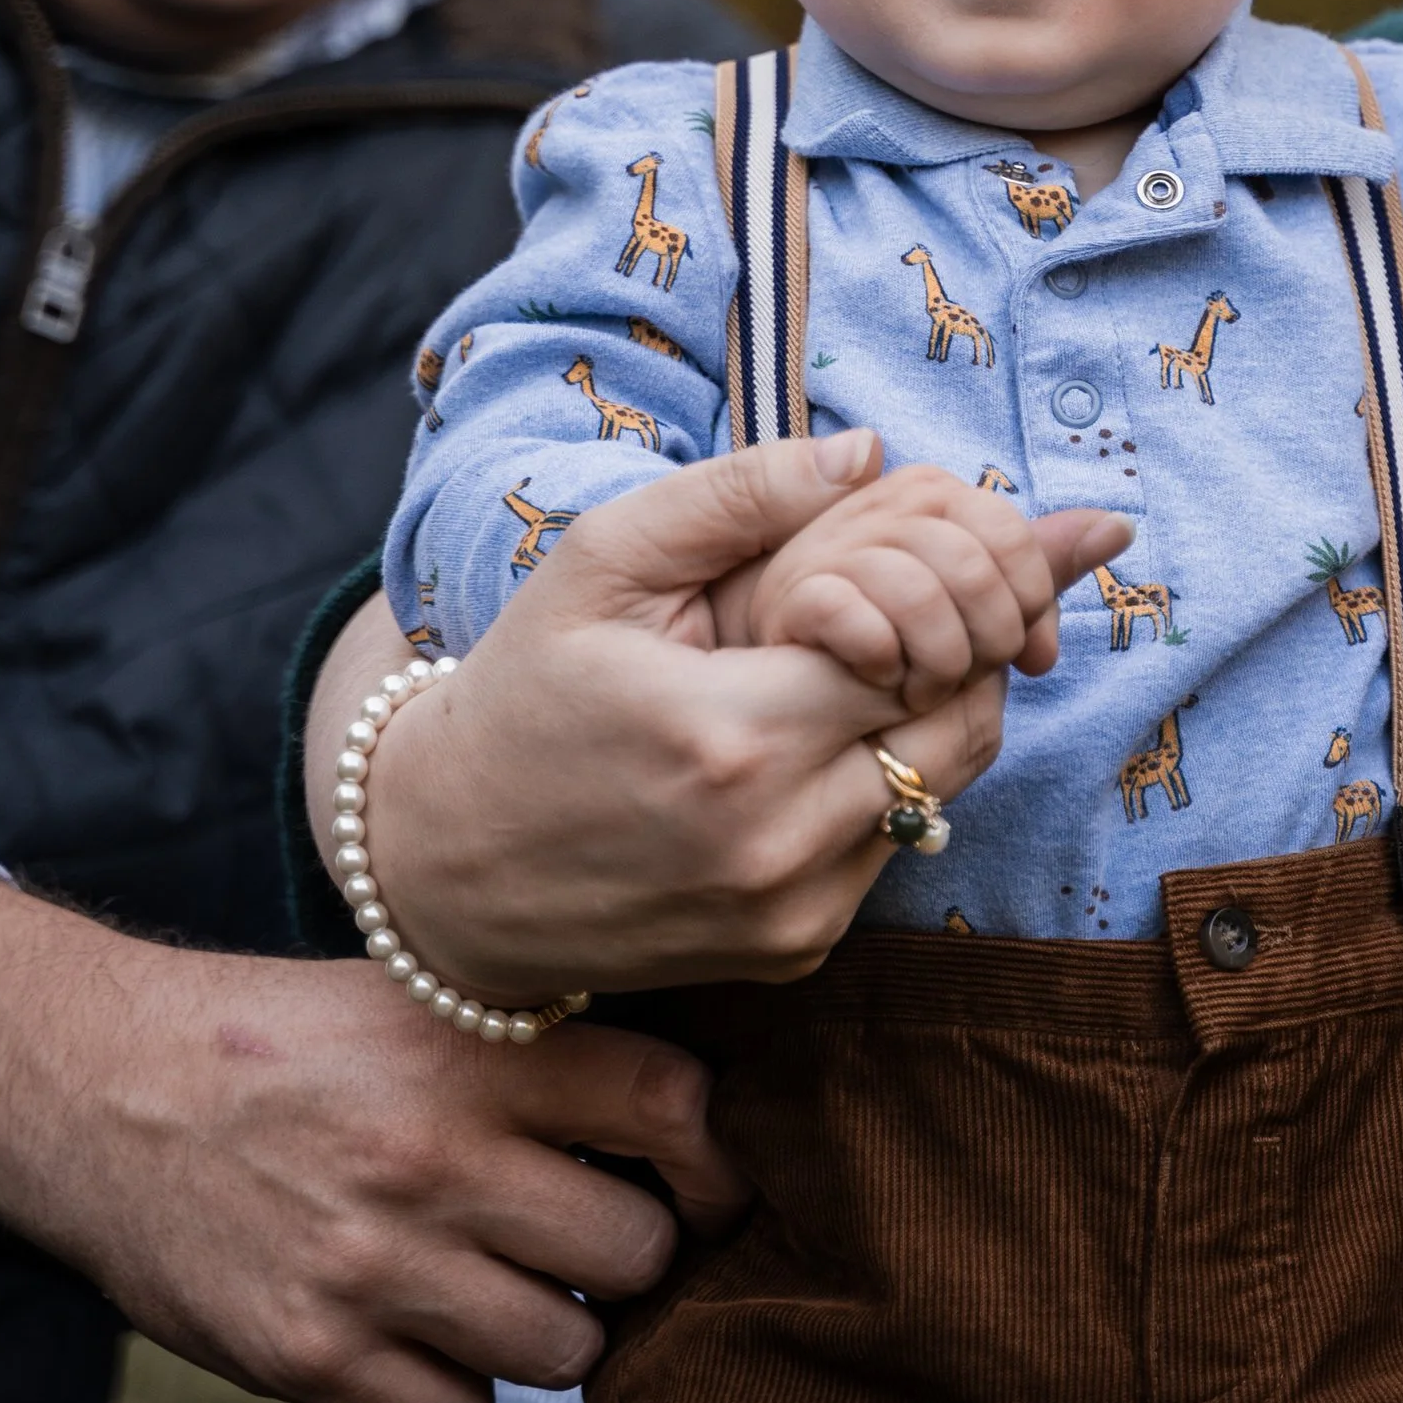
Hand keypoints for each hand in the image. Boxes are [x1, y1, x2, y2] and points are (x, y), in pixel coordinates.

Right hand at [0, 871, 747, 1402]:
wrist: (98, 1091)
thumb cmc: (286, 1043)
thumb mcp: (418, 996)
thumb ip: (541, 1049)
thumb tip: (697, 1125)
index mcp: (473, 1047)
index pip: (672, 1108)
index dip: (717, 1158)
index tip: (712, 1184)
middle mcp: (434, 1157)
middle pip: (637, 1254)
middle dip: (631, 1258)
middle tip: (590, 1242)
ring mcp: (373, 1267)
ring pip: (565, 1351)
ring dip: (553, 1331)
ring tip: (501, 1284)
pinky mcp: (312, 1358)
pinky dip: (461, 1392)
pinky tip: (422, 1334)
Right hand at [313, 432, 1124, 1001]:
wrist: (446, 862)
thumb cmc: (525, 690)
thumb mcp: (603, 564)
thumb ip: (739, 495)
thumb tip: (868, 453)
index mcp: (736, 739)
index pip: (922, 645)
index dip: (920, 591)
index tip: (876, 566)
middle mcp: (778, 844)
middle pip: (956, 727)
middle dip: (947, 654)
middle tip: (891, 610)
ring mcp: (790, 912)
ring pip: (943, 795)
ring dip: (922, 724)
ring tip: (851, 672)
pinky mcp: (793, 949)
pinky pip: (891, 853)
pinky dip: (880, 794)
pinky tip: (810, 751)